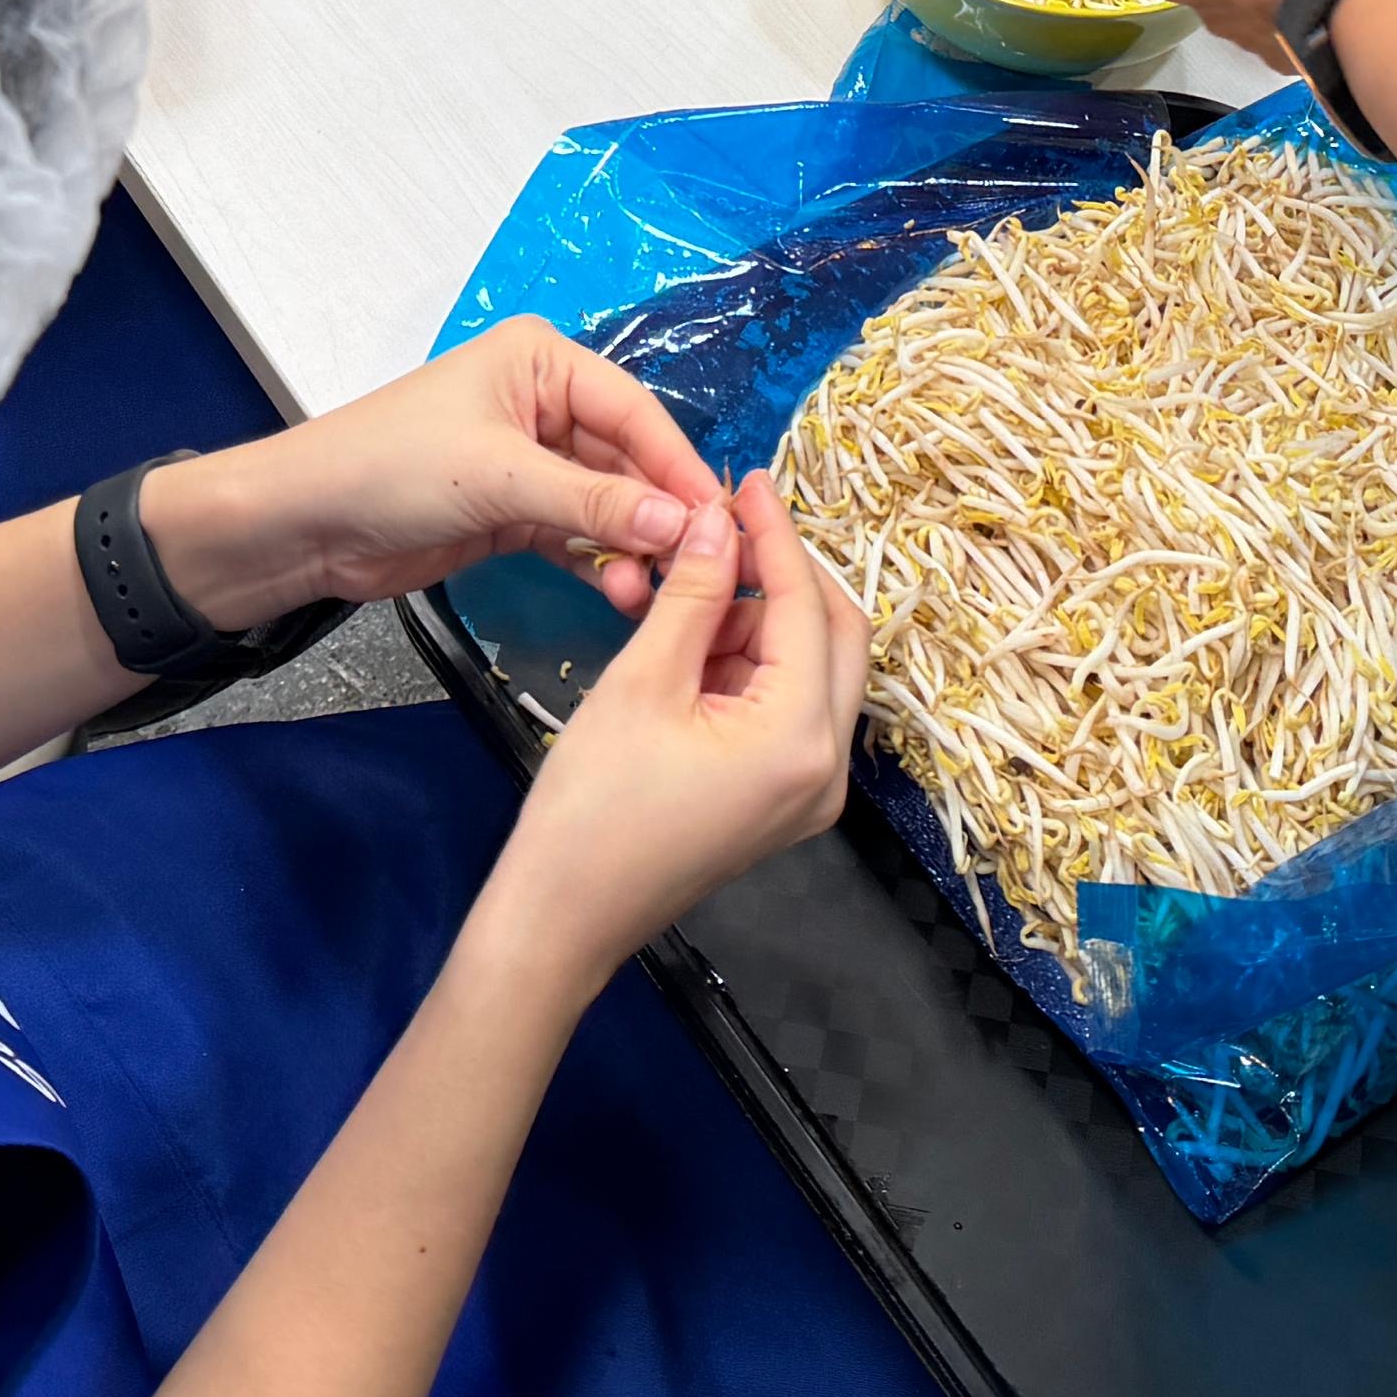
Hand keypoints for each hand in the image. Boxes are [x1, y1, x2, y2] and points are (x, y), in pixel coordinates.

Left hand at [154, 322, 718, 631]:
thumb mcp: (498, 477)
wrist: (304, 523)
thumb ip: (592, 501)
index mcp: (543, 361)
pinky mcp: (512, 512)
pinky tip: (623, 594)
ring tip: (652, 591)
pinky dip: (598, 562)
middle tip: (698, 567)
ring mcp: (529, 460)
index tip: (719, 519)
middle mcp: (544, 402)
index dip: (677, 465)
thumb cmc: (391, 468)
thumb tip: (681, 523)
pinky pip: (575, 534)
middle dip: (658, 513)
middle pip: (627, 459)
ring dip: (629, 546)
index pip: (634, 410)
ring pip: (605, 502)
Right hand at [474, 470, 864, 997]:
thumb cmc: (592, 808)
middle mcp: (827, 768)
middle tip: (725, 525)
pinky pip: (785, 707)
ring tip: (687, 585)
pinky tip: (692, 635)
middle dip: (782, 574)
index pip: (807, 607)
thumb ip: (693, 592)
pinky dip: (748, 663)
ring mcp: (809, 790)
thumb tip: (717, 518)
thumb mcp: (643, 681)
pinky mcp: (781, 799)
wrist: (562, 916)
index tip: (748, 480)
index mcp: (803, 739)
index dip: (776, 535)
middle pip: (833, 636)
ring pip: (809, 669)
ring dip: (759, 618)